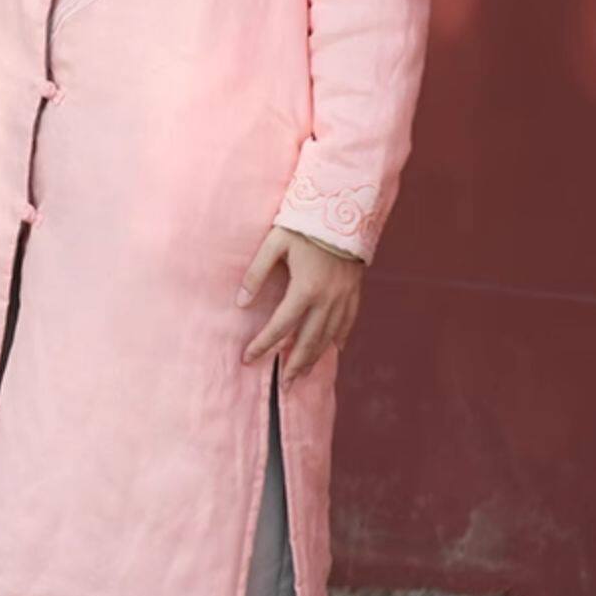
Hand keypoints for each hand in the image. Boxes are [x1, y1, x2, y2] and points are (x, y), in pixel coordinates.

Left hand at [235, 225, 363, 382]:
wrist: (345, 210)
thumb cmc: (304, 225)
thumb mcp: (274, 243)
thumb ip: (256, 273)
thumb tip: (240, 303)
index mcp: (305, 289)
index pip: (280, 327)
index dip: (262, 345)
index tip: (247, 358)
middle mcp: (327, 300)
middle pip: (308, 342)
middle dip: (294, 365)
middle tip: (284, 385)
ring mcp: (344, 299)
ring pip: (329, 338)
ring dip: (314, 358)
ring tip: (302, 374)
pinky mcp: (354, 292)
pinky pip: (348, 324)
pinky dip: (339, 340)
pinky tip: (333, 350)